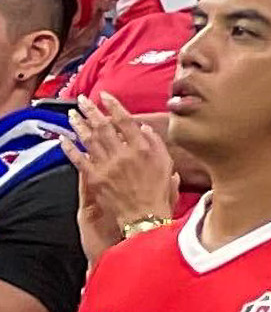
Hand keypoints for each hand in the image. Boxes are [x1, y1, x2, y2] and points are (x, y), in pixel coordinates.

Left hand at [70, 99, 175, 260]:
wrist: (144, 216)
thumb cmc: (158, 192)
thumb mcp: (166, 164)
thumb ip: (155, 144)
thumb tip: (141, 128)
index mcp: (142, 148)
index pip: (125, 120)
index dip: (113, 105)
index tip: (105, 95)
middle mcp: (123, 154)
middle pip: (103, 126)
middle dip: (91, 110)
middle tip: (82, 100)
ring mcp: (107, 166)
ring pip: (89, 139)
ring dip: (78, 125)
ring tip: (72, 114)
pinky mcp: (94, 178)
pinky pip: (78, 160)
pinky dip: (69, 148)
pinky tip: (63, 139)